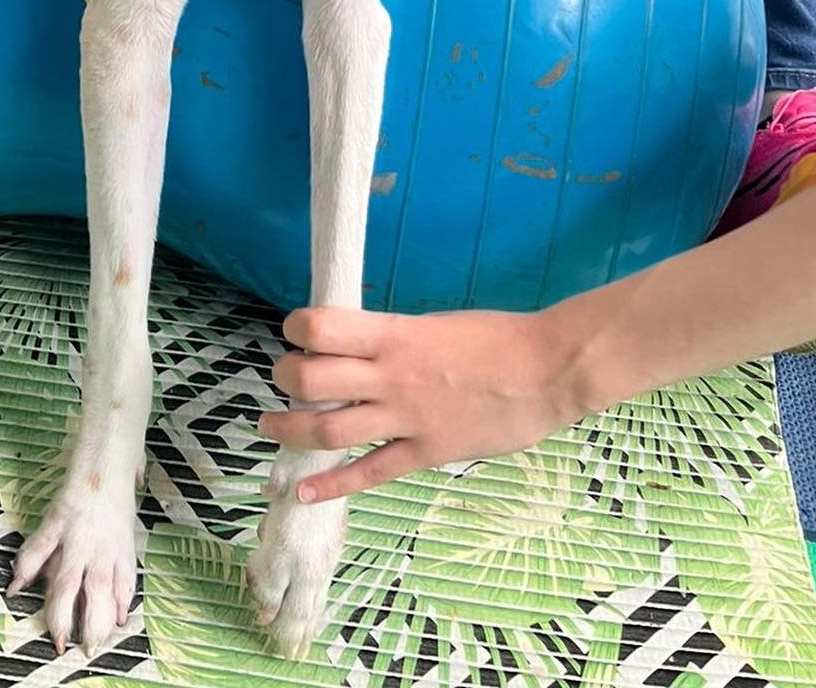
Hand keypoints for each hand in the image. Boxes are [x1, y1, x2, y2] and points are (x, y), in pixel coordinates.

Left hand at [259, 305, 590, 503]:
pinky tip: (303, 491)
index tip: (294, 333)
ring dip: (290, 428)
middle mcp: (391, 375)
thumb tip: (358, 347)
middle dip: (285, 377)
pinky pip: (369, 472)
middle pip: (313, 379)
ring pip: (330, 428)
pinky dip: (332, 484)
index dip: (297, 329)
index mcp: (394, 333)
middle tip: (281, 377)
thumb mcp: (434, 323)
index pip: (322, 327)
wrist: (546, 370)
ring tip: (269, 426)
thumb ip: (394, 338)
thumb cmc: (495, 337)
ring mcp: (406, 418)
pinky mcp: (425, 452)